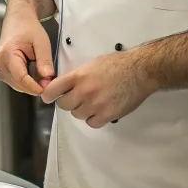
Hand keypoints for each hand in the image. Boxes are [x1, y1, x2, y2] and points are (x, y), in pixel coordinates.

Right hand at [0, 11, 53, 95]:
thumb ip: (44, 61)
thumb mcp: (41, 41)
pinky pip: (16, 81)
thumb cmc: (27, 27)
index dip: (35, 87)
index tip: (47, 89)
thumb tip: (48, 78)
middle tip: (49, 79)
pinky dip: (26, 80)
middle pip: (19, 84)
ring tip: (40, 69)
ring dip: (31, 83)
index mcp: (7, 54)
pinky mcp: (2, 70)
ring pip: (18, 85)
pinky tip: (32, 69)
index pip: (21, 78)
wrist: (18, 19)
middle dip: (35, 85)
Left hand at [41, 48, 158, 128]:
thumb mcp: (91, 64)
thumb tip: (64, 87)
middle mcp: (84, 91)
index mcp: (78, 76)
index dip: (48, 95)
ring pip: (77, 115)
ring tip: (92, 102)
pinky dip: (94, 118)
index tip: (48, 97)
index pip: (53, 90)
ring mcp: (96, 105)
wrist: (139, 71)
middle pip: (64, 105)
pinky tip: (100, 110)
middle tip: (77, 97)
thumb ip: (76, 76)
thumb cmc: (116, 64)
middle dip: (68, 102)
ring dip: (82, 110)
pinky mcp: (108, 115)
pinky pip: (92, 123)